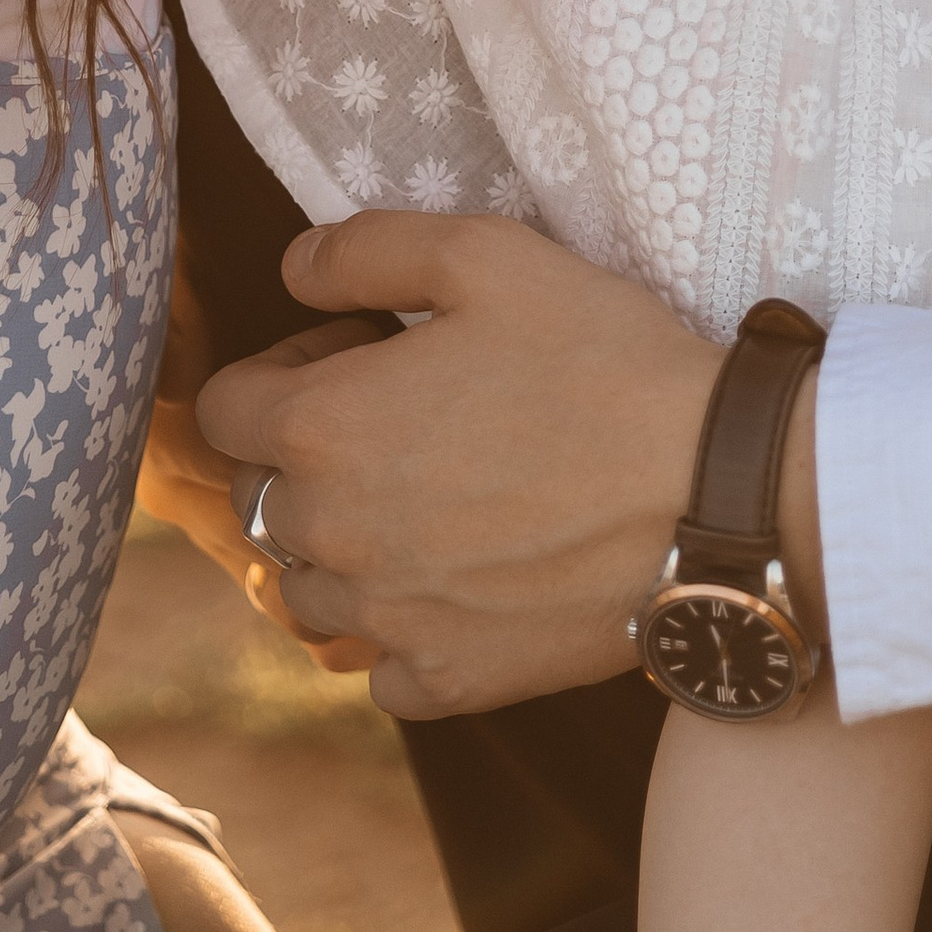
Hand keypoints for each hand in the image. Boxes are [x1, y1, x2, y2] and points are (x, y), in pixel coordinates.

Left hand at [196, 214, 729, 717]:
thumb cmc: (599, 358)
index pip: (224, 410)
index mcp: (324, 427)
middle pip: (261, 499)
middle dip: (310, 455)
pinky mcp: (445, 682)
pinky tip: (463, 578)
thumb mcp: (487, 254)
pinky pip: (378, 664)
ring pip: (307, 588)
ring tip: (433, 499)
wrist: (708, 490)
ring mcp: (384, 619)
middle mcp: (331, 534)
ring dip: (345, 545)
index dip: (282, 372)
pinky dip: (401, 627)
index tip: (357, 356)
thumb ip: (367, 249)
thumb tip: (292, 267)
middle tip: (409, 418)